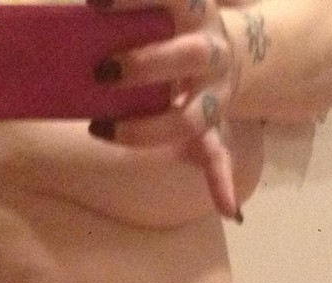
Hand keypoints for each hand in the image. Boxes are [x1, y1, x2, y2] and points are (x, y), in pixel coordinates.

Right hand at [88, 0, 241, 219]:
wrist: (230, 48)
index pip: (186, 120)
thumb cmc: (204, 99)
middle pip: (188, 57)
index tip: (101, 132)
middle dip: (146, 64)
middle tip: (103, 72)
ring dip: (142, 6)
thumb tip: (233, 212)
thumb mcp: (213, 134)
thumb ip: (218, 168)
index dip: (144, 130)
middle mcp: (213, 57)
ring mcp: (202, 19)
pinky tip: (98, 0)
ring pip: (183, 4)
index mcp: (214, 99)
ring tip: (99, 11)